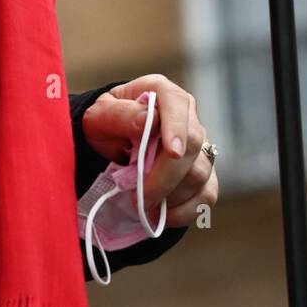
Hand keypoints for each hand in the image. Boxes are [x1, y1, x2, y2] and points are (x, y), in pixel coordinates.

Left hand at [80, 73, 217, 228]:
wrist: (109, 145)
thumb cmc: (104, 125)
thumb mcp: (99, 117)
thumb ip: (119, 115)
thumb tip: (147, 120)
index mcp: (161, 92)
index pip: (177, 104)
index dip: (177, 128)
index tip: (172, 153)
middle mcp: (186, 115)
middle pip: (192, 145)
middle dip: (166, 176)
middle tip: (141, 198)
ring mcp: (199, 145)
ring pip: (201, 173)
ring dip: (172, 194)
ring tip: (143, 204)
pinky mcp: (203, 173)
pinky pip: (206, 195)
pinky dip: (186, 210)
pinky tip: (163, 215)